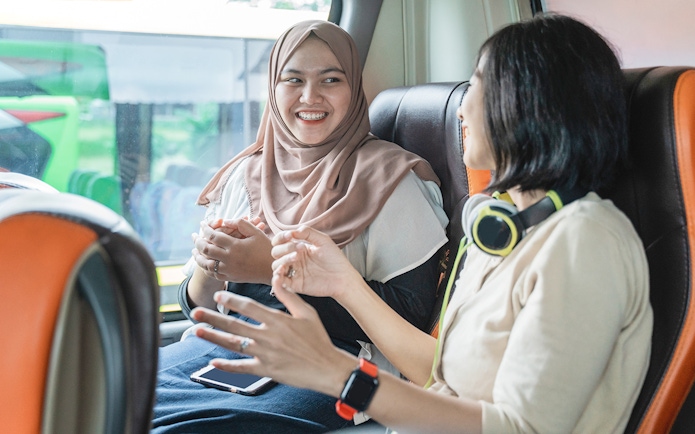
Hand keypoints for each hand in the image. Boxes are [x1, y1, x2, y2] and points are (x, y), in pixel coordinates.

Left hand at [191, 285, 355, 395]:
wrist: (327, 368)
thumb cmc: (319, 339)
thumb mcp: (307, 312)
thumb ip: (289, 296)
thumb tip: (277, 279)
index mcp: (278, 320)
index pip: (249, 307)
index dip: (231, 301)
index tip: (218, 296)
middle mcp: (268, 336)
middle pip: (235, 324)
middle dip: (213, 317)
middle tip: (195, 312)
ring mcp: (265, 354)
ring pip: (234, 344)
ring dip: (214, 337)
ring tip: (197, 331)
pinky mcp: (266, 370)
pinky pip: (242, 367)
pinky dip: (227, 365)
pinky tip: (213, 361)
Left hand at [193, 217, 273, 284]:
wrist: (273, 269)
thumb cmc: (266, 248)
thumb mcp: (256, 232)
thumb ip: (241, 223)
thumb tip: (225, 221)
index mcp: (235, 246)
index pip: (213, 235)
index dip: (205, 228)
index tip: (202, 224)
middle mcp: (230, 258)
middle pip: (206, 249)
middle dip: (197, 241)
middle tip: (194, 236)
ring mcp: (229, 270)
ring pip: (206, 264)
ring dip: (197, 256)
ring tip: (194, 250)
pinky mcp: (231, 277)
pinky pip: (213, 274)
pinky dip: (206, 268)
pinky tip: (204, 262)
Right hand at [270, 226, 362, 299]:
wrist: (343, 277)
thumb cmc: (335, 259)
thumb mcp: (323, 240)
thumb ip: (308, 233)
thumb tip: (293, 231)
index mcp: (298, 248)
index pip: (280, 241)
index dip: (281, 237)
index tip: (290, 235)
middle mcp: (294, 260)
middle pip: (275, 252)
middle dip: (284, 247)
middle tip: (300, 247)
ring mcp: (294, 272)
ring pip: (275, 265)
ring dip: (283, 259)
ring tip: (297, 257)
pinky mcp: (295, 285)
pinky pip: (279, 281)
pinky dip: (277, 275)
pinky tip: (285, 269)